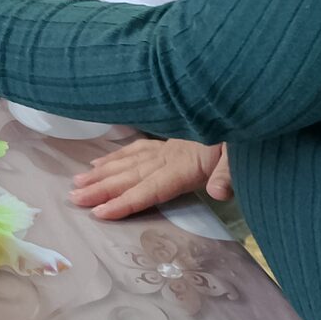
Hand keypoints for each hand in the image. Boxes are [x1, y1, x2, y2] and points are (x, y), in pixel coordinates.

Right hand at [71, 139, 231, 219]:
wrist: (246, 107)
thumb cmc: (245, 138)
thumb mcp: (243, 156)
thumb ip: (229, 173)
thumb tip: (218, 191)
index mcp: (185, 165)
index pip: (149, 188)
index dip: (124, 201)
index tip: (98, 212)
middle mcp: (168, 156)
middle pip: (130, 175)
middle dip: (101, 188)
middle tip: (74, 197)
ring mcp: (166, 148)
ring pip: (127, 162)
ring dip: (101, 173)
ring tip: (77, 182)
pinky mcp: (169, 143)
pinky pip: (135, 150)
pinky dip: (115, 157)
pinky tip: (100, 162)